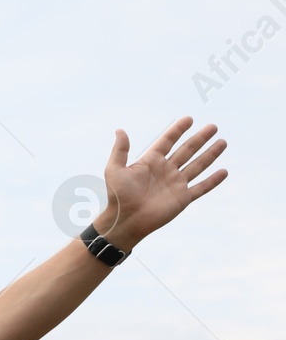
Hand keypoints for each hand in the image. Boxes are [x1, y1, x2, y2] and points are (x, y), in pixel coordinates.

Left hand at [95, 117, 226, 249]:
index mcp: (151, 162)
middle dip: (200, 138)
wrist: (125, 220)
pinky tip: (224, 171)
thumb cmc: (117, 196)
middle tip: (213, 127)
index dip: (177, 130)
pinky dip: (213, 181)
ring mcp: (176, 184)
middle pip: (187, 150)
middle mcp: (166, 170)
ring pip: (197, 166)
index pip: (167, 141)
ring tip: (223, 142)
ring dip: (210, 154)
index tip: (189, 119)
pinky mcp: (183, 198)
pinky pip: (201, 188)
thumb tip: (120, 130)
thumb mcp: (115, 170)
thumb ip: (120, 150)